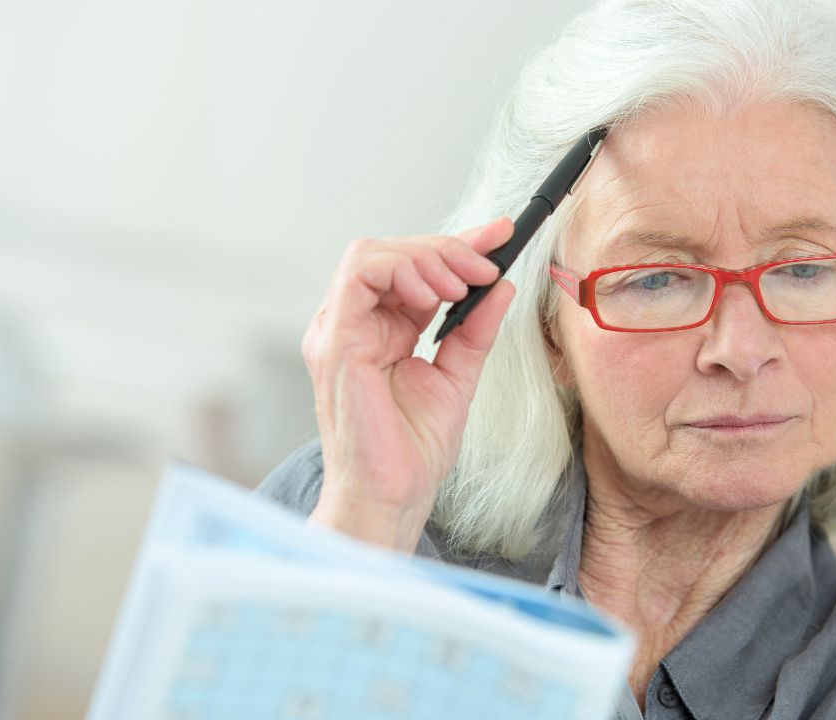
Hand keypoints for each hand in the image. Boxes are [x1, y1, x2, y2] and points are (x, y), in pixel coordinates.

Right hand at [301, 218, 515, 550]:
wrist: (393, 497)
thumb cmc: (412, 451)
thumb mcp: (458, 376)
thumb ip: (475, 330)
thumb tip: (500, 286)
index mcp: (377, 331)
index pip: (411, 269)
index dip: (456, 244)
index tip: (500, 237)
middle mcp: (352, 325)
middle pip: (391, 251)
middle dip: (446, 248)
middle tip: (486, 267)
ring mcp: (338, 331)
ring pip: (372, 253)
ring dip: (425, 256)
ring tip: (461, 284)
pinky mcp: (335, 341)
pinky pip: (358, 275)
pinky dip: (401, 269)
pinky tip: (434, 293)